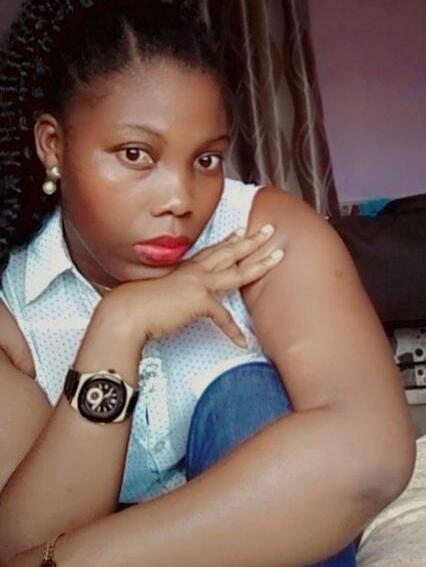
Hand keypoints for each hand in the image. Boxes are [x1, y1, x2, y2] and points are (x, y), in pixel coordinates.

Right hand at [102, 224, 283, 348]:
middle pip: (229, 253)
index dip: (228, 241)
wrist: (126, 313)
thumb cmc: (135, 306)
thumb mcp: (158, 295)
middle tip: (268, 229)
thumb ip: (172, 295)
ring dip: (260, 263)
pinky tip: (243, 342)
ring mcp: (198, 283)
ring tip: (278, 254)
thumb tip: (174, 303)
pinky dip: (233, 332)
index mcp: (184, 269)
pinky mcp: (199, 300)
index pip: (211, 251)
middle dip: (250, 240)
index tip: (240, 231)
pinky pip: (223, 317)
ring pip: (237, 271)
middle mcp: (194, 272)